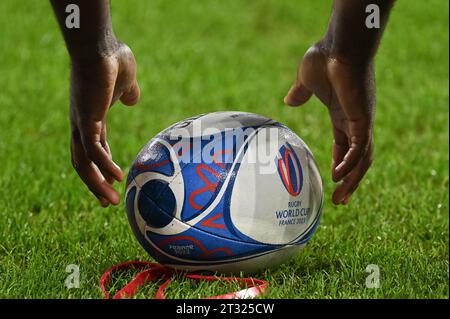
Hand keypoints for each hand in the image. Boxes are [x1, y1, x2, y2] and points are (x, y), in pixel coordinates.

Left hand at [70, 42, 139, 206]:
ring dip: (97, 184)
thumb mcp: (127, 82)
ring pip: (84, 162)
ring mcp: (82, 123)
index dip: (102, 169)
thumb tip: (133, 99)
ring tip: (111, 202)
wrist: (100, 45)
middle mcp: (82, 125)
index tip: (114, 184)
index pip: (94, 150)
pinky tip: (117, 177)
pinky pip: (93, 149)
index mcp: (91, 119)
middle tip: (108, 203)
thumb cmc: (113, 59)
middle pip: (83, 163)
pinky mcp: (86, 119)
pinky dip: (104, 165)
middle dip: (95, 185)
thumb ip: (129, 93)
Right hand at [284, 43, 374, 204]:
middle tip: (339, 200)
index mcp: (344, 116)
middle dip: (349, 181)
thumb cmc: (323, 58)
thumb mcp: (306, 81)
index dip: (341, 163)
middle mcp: (356, 122)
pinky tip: (339, 176)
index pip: (345, 146)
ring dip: (352, 180)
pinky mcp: (362, 118)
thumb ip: (300, 93)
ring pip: (362, 158)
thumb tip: (289, 101)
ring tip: (340, 198)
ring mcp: (362, 121)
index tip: (332, 179)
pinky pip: (359, 148)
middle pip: (358, 159)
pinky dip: (350, 163)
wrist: (338, 45)